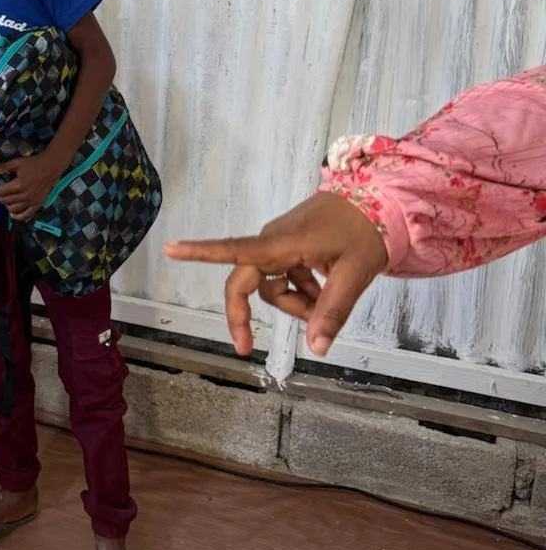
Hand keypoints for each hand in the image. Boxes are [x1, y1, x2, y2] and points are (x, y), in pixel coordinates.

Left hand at [0, 152, 63, 222]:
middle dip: (1, 196)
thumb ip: (4, 167)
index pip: (1, 192)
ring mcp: (31, 201)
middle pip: (5, 201)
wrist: (51, 166)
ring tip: (9, 199)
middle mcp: (25, 195)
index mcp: (19, 185)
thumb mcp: (18, 162)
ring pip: (13, 209)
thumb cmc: (35, 163)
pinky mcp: (38, 204)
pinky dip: (18, 216)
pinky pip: (26, 215)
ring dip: (8, 205)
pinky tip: (14, 213)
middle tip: (4, 190)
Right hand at [163, 192, 388, 357]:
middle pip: (246, 282)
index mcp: (284, 243)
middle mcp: (273, 241)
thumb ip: (332, 311)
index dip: (201, 252)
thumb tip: (317, 348)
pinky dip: (300, 291)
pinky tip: (323, 290)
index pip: (236, 250)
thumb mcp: (354, 275)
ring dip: (293, 303)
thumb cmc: (365, 232)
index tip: (171, 248)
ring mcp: (280, 243)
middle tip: (245, 347)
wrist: (379, 201)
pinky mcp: (288, 245)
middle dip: (245, 313)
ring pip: (270, 285)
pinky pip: (283, 277)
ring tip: (325, 305)